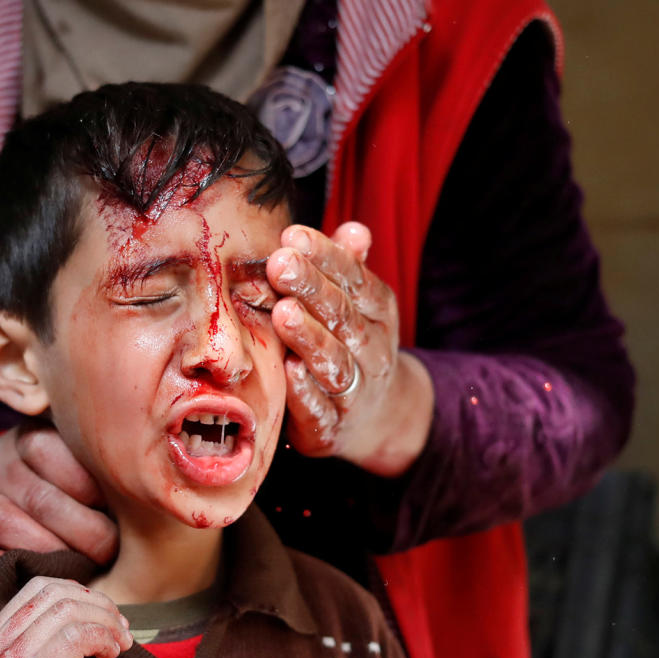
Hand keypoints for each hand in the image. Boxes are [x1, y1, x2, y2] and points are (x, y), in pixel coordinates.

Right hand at [0, 425, 117, 572]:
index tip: (119, 511)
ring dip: (47, 552)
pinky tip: (30, 578)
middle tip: (109, 552)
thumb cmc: (51, 478)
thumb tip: (147, 493)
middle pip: (40, 498)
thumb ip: (99, 466)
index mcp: (30, 437)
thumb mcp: (71, 457)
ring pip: (4, 524)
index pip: (58, 455)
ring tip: (79, 570)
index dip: (92, 488)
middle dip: (83, 531)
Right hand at [0, 577, 132, 657]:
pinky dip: (103, 638)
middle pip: (56, 593)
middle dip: (98, 604)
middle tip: (122, 627)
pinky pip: (77, 636)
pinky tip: (112, 654)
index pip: (39, 588)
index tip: (106, 614)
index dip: (81, 593)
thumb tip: (87, 598)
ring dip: (106, 621)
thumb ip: (42, 635)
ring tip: (120, 643)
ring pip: (69, 610)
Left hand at [267, 222, 433, 475]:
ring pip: (334, 362)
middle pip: (343, 317)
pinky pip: (321, 411)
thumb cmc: (352, 347)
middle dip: (312, 288)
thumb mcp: (359, 307)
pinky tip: (288, 372)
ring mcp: (354, 391)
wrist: (377, 421)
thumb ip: (350, 268)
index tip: (293, 235)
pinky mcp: (332, 428)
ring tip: (283, 313)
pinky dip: (306, 394)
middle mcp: (372, 350)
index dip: (326, 257)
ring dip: (309, 338)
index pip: (354, 280)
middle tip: (280, 264)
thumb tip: (354, 229)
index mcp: (377, 314)